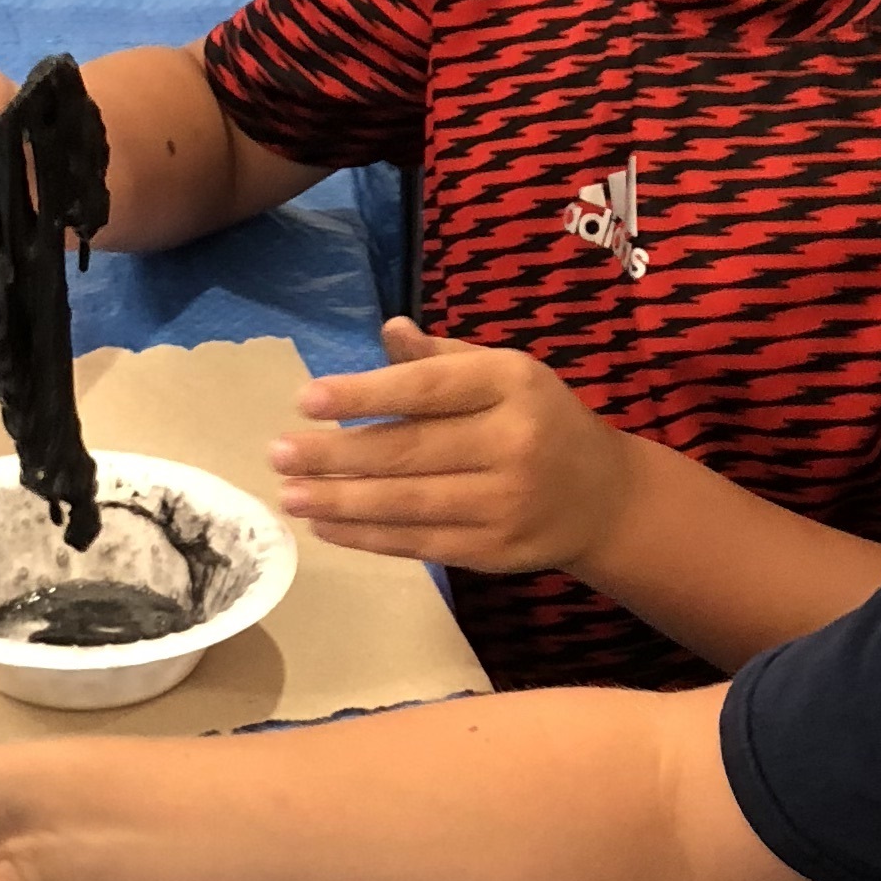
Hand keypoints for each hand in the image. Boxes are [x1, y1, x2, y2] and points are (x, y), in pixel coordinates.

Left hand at [270, 319, 636, 573]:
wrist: (602, 497)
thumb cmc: (537, 420)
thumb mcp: (503, 373)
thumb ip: (442, 357)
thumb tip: (387, 331)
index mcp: (512, 384)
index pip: (427, 389)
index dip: (364, 395)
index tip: (306, 400)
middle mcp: (513, 442)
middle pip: (409, 451)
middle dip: (335, 456)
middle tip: (278, 454)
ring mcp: (506, 502)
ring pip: (409, 504)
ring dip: (340, 502)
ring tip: (289, 494)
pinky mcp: (495, 550)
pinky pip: (420, 544)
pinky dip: (368, 536)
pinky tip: (327, 526)